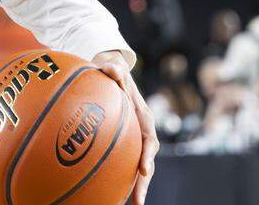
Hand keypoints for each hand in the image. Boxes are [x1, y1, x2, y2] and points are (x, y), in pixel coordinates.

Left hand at [93, 50, 158, 204]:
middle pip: (146, 159)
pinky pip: (122, 161)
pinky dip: (118, 177)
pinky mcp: (124, 142)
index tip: (144, 170)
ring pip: (136, 165)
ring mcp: (134, 139)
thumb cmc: (112, 72)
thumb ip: (113, 69)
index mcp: (143, 117)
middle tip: (139, 201)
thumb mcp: (113, 68)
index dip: (148, 156)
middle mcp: (142, 131)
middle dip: (144, 182)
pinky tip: (108, 193)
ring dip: (135, 186)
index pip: (149, 139)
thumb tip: (111, 68)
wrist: (112, 73)